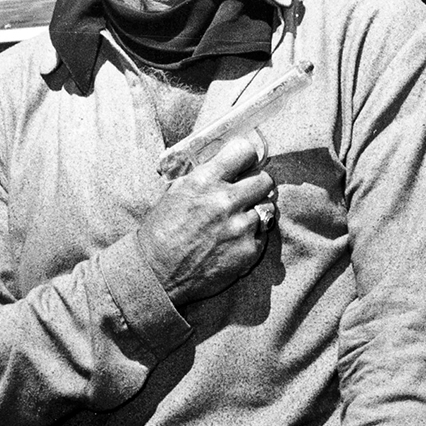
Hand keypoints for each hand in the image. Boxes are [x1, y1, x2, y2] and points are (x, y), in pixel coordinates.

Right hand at [137, 137, 274, 304]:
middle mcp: (225, 201)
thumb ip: (203, 176)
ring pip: (268, 207)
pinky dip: (252, 236)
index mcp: (205, 181)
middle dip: (256, 185)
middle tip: (246, 193)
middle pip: (264, 179)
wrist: (157, 273)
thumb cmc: (161, 232)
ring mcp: (240, 227)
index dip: (246, 157)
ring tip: (238, 220)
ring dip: (256, 211)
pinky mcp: (249, 251)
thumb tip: (225, 163)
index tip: (244, 164)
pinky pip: (263, 234)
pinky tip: (233, 241)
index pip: (244, 152)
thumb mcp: (175, 192)